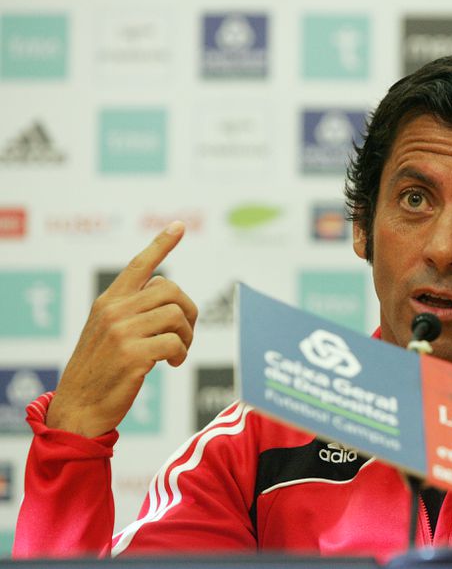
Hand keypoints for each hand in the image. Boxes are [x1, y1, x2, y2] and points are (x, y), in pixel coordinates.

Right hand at [47, 222, 197, 437]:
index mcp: (108, 302)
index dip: (161, 244)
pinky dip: (181, 353)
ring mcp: (121, 331)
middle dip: (189, 312)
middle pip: (172, 292)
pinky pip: (176, 342)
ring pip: (177, 315)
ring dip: (187, 335)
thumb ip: (131, 312)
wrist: (79, 408)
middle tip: (186, 334)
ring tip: (178, 352)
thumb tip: (170, 300)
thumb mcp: (108, 333)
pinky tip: (172, 364)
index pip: (139, 265)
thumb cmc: (100, 372)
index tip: (179, 226)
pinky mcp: (132, 354)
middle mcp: (114, 311)